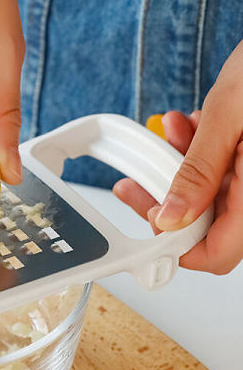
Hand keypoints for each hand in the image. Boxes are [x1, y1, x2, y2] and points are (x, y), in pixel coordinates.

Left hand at [114, 42, 242, 273]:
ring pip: (212, 196)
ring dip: (181, 169)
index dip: (176, 248)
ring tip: (170, 133)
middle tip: (137, 184)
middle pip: (207, 225)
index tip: (148, 225)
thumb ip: (198, 172)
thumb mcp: (232, 116)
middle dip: (168, 199)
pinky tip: (191, 126)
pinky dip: (202, 154)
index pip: (216, 254)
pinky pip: (226, 172)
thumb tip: (170, 219)